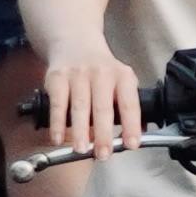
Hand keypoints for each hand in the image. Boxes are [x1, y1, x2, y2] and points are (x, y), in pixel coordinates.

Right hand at [33, 46, 142, 162]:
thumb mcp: (120, 80)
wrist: (74, 42)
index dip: (132, 125)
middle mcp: (102, 73)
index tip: (132, 144)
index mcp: (123, 76)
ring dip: (80, 131)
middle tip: (103, 154)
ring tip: (81, 150)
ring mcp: (78, 74)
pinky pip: (57, 103)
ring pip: (80, 107)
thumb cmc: (101, 70)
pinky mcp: (57, 77)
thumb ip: (126, 104)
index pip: (130, 104)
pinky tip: (58, 138)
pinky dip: (57, 123)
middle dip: (104, 134)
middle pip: (103, 107)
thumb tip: (138, 133)